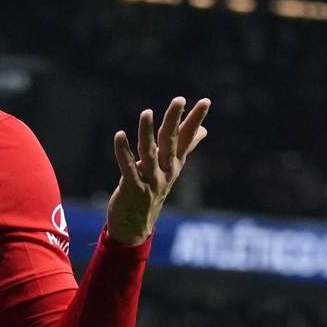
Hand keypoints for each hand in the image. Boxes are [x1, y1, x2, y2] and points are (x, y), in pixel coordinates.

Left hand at [106, 96, 209, 244]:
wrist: (136, 226)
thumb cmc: (153, 192)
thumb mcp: (171, 169)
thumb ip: (186, 147)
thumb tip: (203, 130)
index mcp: (174, 164)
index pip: (187, 138)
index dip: (195, 120)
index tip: (206, 101)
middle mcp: (166, 171)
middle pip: (170, 142)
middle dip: (175, 120)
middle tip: (179, 99)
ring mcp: (150, 181)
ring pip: (149, 152)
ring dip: (147, 132)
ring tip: (147, 112)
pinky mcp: (133, 189)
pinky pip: (128, 168)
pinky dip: (124, 151)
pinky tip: (119, 135)